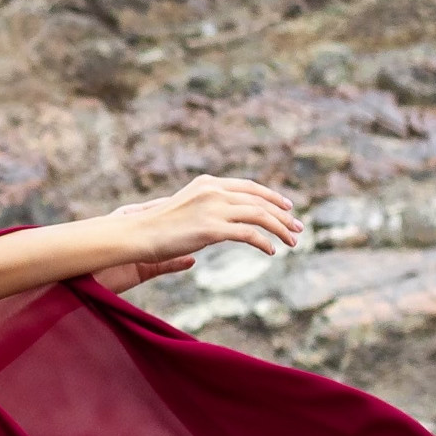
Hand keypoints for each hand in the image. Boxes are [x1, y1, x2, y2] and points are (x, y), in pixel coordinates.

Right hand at [91, 175, 302, 292]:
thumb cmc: (154, 230)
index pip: (248, 187)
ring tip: (291, 242)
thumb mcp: (183, 216)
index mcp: (208, 183)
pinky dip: (264, 242)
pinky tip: (271, 252)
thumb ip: (202, 219)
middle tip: (298, 227)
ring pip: (259, 215)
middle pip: (259, 200)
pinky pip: (248, 234)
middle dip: (282, 214)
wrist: (137, 234)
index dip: (271, 196)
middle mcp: (214, 191)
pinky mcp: (212, 228)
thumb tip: (206, 246)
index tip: (287, 207)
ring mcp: (213, 208)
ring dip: (279, 229)